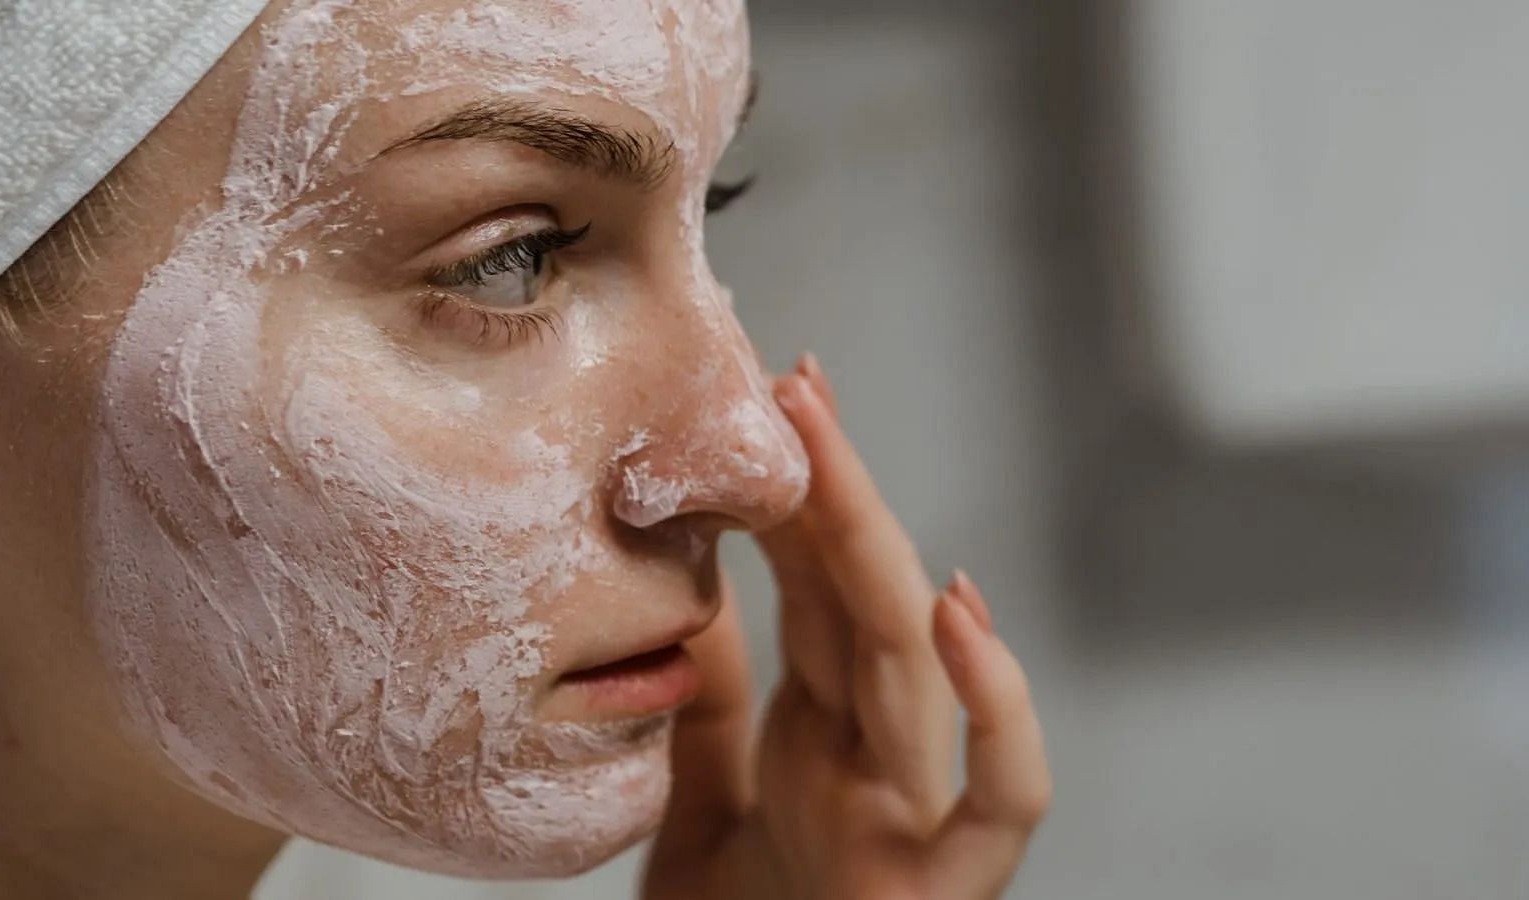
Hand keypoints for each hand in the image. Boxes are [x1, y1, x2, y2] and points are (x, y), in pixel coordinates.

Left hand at [644, 354, 1050, 898]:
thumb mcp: (698, 800)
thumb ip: (710, 703)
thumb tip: (691, 585)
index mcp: (824, 729)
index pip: (818, 586)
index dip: (802, 492)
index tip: (773, 396)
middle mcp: (877, 757)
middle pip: (863, 602)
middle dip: (835, 490)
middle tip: (793, 385)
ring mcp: (914, 816)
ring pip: (914, 669)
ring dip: (877, 552)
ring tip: (827, 451)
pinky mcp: (941, 890)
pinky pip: (1001, 805)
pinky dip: (998, 711)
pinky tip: (956, 615)